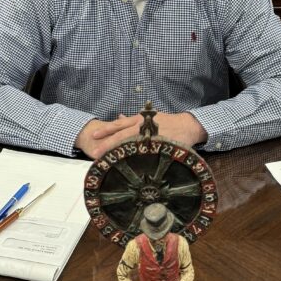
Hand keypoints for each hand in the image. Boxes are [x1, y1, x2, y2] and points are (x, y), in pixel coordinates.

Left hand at [76, 112, 207, 159]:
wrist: (187, 125)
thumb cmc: (166, 122)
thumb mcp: (148, 116)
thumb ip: (132, 119)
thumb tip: (118, 117)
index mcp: (138, 119)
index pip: (118, 125)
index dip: (105, 130)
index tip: (93, 136)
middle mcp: (142, 126)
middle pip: (121, 135)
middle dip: (108, 144)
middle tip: (95, 153)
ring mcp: (150, 136)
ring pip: (131, 144)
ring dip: (119, 151)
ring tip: (107, 160)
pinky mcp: (158, 145)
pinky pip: (144, 152)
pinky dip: (135, 157)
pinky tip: (127, 164)